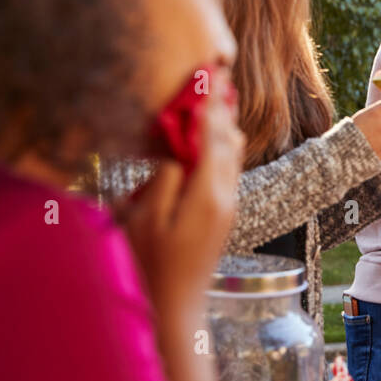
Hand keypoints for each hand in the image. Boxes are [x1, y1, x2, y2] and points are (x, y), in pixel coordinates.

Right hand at [124, 69, 244, 310]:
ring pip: (234, 154)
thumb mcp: (146, 221)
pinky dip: (222, 145)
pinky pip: (228, 169)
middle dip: (222, 108)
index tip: (208, 76)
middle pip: (230, 139)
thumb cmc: (153, 265)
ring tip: (218, 97)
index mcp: (207, 194)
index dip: (209, 104)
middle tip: (216, 76)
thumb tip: (177, 153)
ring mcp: (228, 205)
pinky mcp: (223, 213)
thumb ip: (164, 182)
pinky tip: (213, 137)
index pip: (212, 137)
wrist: (177, 304)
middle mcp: (225, 196)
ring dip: (225, 125)